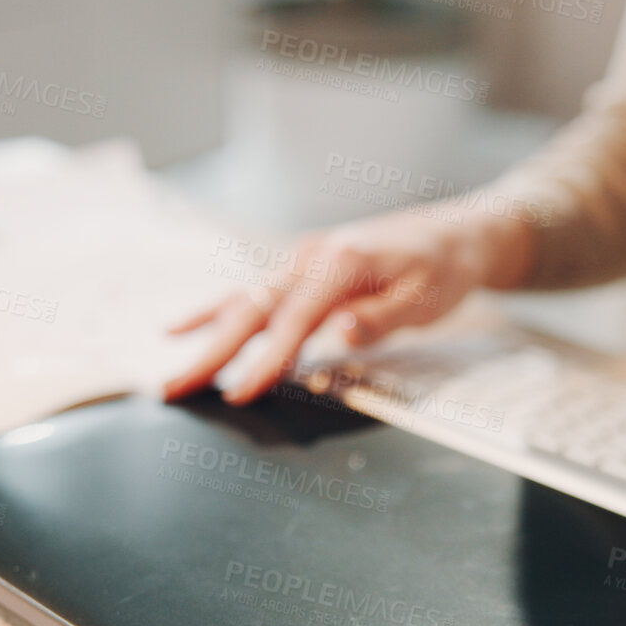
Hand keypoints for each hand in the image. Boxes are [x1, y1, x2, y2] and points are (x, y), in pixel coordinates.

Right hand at [163, 208, 530, 403]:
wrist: (455, 232)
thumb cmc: (444, 268)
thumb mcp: (427, 299)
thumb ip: (379, 318)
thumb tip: (339, 333)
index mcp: (342, 263)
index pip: (293, 320)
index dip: (264, 360)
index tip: (238, 394)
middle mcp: (313, 256)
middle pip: (252, 309)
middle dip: (211, 353)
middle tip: (173, 389)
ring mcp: (303, 259)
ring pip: (244, 300)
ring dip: (206, 337)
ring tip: (170, 371)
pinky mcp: (302, 268)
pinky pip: (253, 293)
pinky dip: (217, 312)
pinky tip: (183, 327)